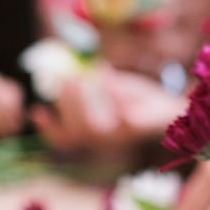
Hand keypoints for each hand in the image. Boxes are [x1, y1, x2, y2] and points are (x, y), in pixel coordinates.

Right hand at [30, 68, 180, 151]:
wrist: (173, 107)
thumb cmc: (140, 98)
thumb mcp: (113, 87)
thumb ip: (94, 82)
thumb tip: (70, 69)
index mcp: (93, 134)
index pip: (64, 139)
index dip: (47, 130)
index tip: (36, 110)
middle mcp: (104, 140)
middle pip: (75, 133)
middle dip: (66, 106)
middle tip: (66, 80)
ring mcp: (119, 137)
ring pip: (92, 129)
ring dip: (82, 104)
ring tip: (81, 78)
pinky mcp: (136, 128)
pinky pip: (119, 112)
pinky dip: (111, 91)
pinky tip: (108, 73)